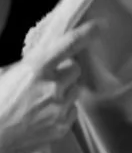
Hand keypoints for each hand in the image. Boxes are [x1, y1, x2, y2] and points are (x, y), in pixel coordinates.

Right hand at [0, 20, 100, 152]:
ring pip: (75, 90)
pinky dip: (64, 109)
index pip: (69, 45)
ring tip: (45, 98)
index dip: (86, 33)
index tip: (100, 26)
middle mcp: (53, 87)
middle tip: (51, 77)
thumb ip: (29, 65)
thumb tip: (43, 60)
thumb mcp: (5, 74)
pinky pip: (73, 110)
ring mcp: (60, 108)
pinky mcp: (62, 126)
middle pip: (76, 69)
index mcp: (37, 69)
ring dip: (65, 90)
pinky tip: (46, 113)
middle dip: (65, 71)